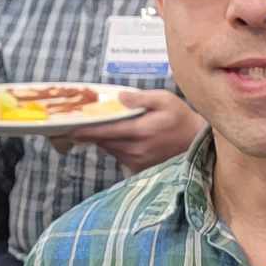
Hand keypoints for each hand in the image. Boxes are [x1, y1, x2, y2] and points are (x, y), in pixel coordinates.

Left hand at [64, 88, 204, 171]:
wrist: (198, 143)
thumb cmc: (181, 118)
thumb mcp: (165, 99)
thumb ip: (141, 98)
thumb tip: (120, 97)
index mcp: (139, 131)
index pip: (104, 132)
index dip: (84, 130)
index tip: (67, 128)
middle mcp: (135, 150)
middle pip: (103, 141)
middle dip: (92, 133)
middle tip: (80, 123)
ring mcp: (137, 161)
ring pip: (110, 149)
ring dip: (105, 139)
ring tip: (106, 127)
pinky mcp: (140, 168)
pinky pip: (119, 157)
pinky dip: (117, 147)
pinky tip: (123, 139)